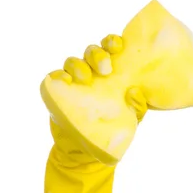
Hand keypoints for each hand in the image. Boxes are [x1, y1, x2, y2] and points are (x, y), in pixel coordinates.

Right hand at [41, 0, 192, 165]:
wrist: (87, 150)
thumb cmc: (111, 128)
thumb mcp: (130, 119)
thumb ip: (137, 107)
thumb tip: (135, 93)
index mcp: (110, 73)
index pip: (110, 49)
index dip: (112, 42)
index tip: (118, 46)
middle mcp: (91, 72)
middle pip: (91, 52)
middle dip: (97, 55)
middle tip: (106, 69)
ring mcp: (73, 81)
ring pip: (72, 62)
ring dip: (79, 65)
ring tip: (86, 78)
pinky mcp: (56, 92)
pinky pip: (54, 77)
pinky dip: (59, 75)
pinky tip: (66, 80)